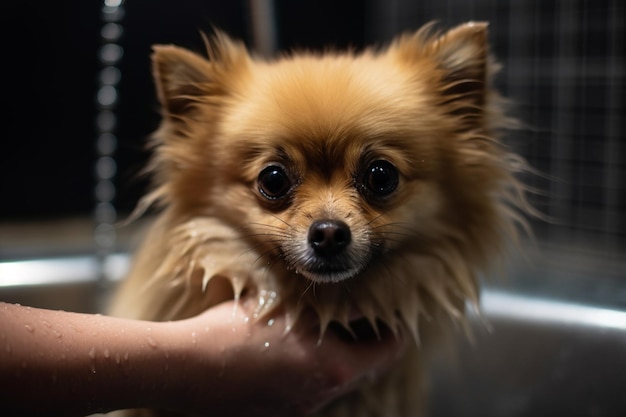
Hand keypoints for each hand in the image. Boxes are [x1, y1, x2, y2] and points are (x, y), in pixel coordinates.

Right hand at [171, 299, 407, 415]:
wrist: (185, 368)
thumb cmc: (233, 331)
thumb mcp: (285, 306)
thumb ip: (326, 303)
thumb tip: (353, 294)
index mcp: (334, 370)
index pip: (388, 353)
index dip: (395, 330)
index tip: (391, 312)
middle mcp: (321, 396)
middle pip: (362, 368)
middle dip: (364, 341)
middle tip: (357, 314)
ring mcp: (298, 408)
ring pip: (332, 379)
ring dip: (334, 355)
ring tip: (318, 326)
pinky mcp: (275, 412)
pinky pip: (306, 389)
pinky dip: (309, 368)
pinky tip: (287, 347)